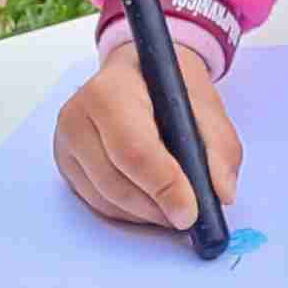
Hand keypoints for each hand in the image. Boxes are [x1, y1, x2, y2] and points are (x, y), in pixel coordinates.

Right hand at [54, 36, 242, 232]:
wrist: (136, 70)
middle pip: (116, 182)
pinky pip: (97, 203)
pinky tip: (151, 202)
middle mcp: (78, 116)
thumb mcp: (205, 104)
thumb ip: (219, 148)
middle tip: (188, 217)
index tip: (190, 213)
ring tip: (173, 208)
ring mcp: (66, 142)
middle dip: (157, 207)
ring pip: (106, 199)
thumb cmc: (167, 84)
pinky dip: (129, 212)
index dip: (164, 186)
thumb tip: (221, 193)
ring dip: (145, 214)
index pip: (134, 149)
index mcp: (110, 91)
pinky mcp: (66, 164)